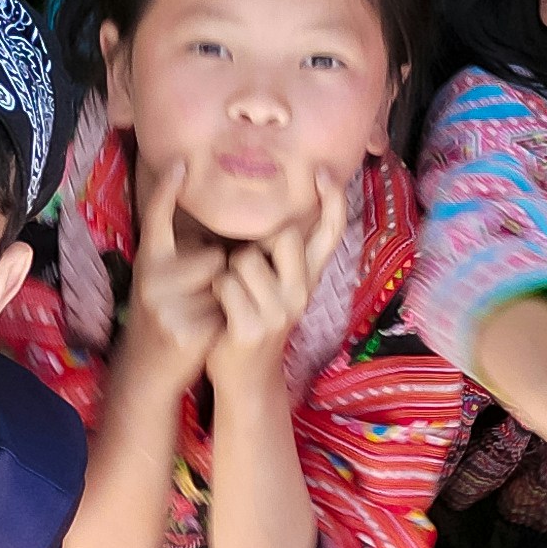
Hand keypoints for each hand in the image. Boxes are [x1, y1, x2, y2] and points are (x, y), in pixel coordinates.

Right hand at [118, 161, 227, 375]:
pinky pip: (230, 310)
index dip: (166, 189)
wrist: (148, 367)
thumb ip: (181, 252)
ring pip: (225, 283)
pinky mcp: (187, 331)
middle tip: (200, 295)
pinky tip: (208, 331)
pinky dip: (228, 319)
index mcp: (148, 260)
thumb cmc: (166, 312)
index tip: (180, 163)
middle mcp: (151, 279)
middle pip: (215, 257)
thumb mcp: (161, 277)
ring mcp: (167, 306)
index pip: (156, 217)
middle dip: (220, 273)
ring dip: (226, 296)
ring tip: (203, 312)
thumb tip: (215, 223)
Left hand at [207, 165, 346, 391]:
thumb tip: (279, 212)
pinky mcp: (252, 327)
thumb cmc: (251, 318)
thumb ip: (281, 255)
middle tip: (243, 272)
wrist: (243, 376)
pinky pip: (224, 284)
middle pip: (282, 236)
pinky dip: (215, 292)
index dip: (331, 199)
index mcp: (308, 279)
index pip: (330, 232)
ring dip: (226, 272)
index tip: (321, 170)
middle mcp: (301, 293)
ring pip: (244, 260)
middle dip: (253, 245)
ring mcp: (279, 312)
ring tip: (230, 297)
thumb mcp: (276, 286)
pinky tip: (220, 311)